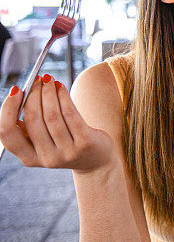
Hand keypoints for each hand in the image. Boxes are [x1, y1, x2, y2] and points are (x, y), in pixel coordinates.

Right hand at [0, 75, 114, 172]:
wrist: (96, 161)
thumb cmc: (65, 144)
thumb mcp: (43, 142)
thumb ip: (28, 128)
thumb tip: (18, 97)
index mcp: (29, 159)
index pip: (8, 135)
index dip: (7, 111)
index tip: (15, 90)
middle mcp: (47, 158)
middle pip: (32, 120)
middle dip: (33, 95)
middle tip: (37, 80)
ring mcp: (66, 152)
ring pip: (52, 116)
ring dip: (49, 93)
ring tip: (49, 80)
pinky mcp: (85, 143)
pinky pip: (70, 114)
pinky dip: (63, 97)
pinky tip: (61, 87)